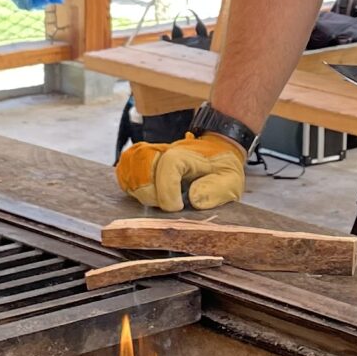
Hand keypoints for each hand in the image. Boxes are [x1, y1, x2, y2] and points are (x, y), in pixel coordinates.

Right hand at [115, 131, 246, 210]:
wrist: (218, 148)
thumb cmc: (223, 167)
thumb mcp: (231, 180)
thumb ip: (215, 190)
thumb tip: (193, 199)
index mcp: (190, 156)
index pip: (168, 165)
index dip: (168, 191)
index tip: (178, 207)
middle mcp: (167, 151)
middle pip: (143, 166)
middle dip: (150, 193)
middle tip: (165, 206)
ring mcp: (154, 153)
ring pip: (130, 163)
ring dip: (136, 187)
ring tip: (152, 200)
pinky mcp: (144, 159)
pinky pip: (125, 164)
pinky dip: (126, 179)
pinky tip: (139, 192)